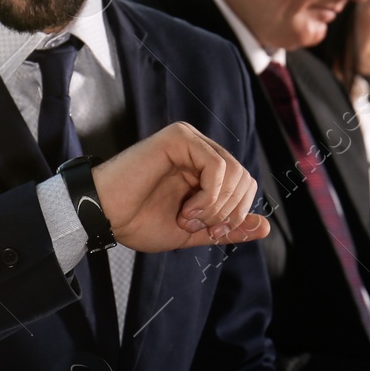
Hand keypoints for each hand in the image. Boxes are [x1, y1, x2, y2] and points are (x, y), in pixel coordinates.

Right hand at [91, 122, 269, 252]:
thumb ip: (227, 228)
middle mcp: (200, 150)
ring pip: (234, 172)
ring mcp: (190, 141)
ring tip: (187, 218)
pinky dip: (209, 195)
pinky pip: (217, 165)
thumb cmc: (139, 221)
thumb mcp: (194, 232)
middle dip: (226, 213)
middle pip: (244, 179)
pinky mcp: (178, 138)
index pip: (246, 185)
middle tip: (195, 226)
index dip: (236, 214)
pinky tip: (187, 209)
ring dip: (215, 206)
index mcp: (204, 169)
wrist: (104, 217)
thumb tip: (265, 226)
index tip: (210, 232)